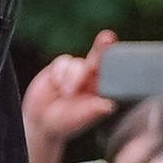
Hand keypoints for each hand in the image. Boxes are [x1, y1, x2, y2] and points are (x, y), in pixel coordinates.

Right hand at [23, 32, 117, 146]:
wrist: (40, 121)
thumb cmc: (64, 124)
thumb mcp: (78, 119)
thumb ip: (92, 111)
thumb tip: (109, 106)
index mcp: (100, 90)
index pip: (112, 74)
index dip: (116, 64)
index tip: (121, 57)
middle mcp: (90, 78)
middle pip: (99, 58)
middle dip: (102, 48)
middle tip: (107, 38)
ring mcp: (75, 72)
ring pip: (78, 63)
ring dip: (73, 76)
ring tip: (66, 93)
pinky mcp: (59, 68)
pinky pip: (63, 62)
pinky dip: (60, 71)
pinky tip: (57, 84)